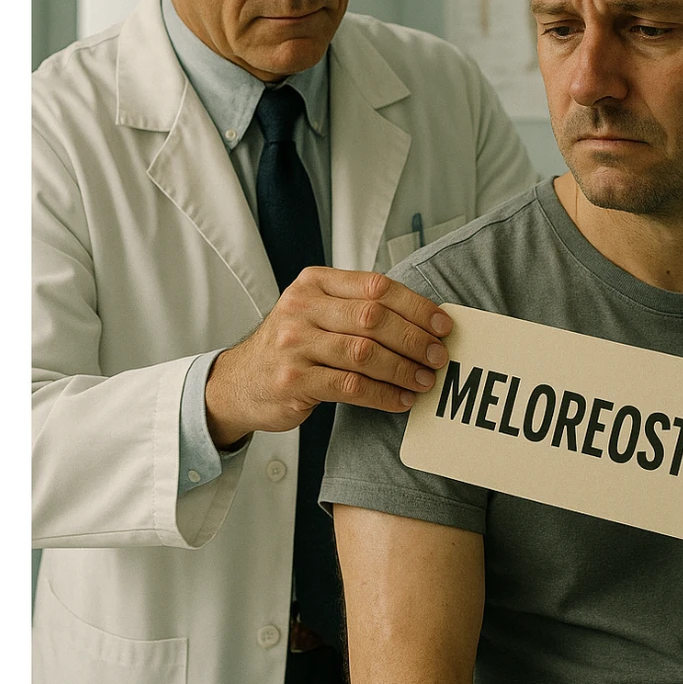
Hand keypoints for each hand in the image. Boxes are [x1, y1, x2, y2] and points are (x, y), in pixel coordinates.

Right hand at [205, 268, 451, 447]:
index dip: (416, 305)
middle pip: (373, 318)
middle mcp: (301, 308)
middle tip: (439, 356)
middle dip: (415, 338)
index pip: (376, 286)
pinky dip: (383, 395)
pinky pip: (351, 387)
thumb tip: (424, 321)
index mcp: (314, 283)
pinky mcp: (294, 380)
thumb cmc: (292, 346)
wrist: (240, 382)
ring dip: (403, 369)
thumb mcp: (316, 312)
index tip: (443, 324)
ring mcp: (294, 344)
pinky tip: (401, 400)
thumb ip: (358, 307)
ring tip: (426, 381)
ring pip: (364, 353)